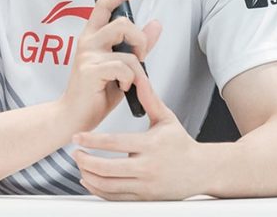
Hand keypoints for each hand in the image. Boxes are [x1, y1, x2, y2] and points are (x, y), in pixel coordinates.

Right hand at [58, 0, 161, 132]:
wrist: (74, 116)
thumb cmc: (96, 92)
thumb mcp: (121, 66)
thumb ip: (137, 45)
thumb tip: (155, 24)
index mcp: (92, 37)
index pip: (104, 5)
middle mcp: (87, 42)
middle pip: (122, 23)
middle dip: (140, 40)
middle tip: (141, 57)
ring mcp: (87, 56)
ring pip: (126, 48)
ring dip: (138, 67)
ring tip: (130, 79)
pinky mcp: (90, 71)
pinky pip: (123, 67)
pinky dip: (129, 79)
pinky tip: (122, 87)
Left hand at [72, 73, 201, 200]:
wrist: (201, 171)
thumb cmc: (182, 144)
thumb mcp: (166, 118)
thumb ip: (150, 99)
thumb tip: (139, 78)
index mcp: (150, 145)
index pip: (114, 143)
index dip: (92, 140)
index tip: (77, 137)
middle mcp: (146, 167)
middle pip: (106, 168)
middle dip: (85, 161)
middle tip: (75, 153)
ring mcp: (145, 185)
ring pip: (108, 186)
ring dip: (88, 176)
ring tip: (80, 165)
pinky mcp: (144, 198)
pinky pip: (115, 197)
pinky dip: (98, 190)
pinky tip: (90, 181)